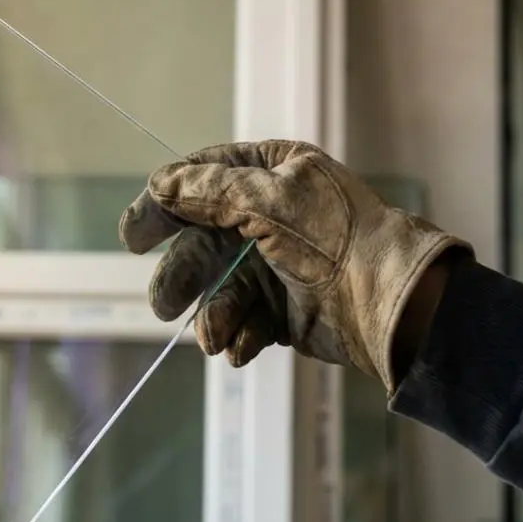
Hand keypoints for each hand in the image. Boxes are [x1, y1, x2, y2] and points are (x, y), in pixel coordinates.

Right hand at [116, 140, 469, 390]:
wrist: (389, 304)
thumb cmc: (334, 238)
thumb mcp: (269, 201)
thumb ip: (209, 191)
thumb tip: (160, 184)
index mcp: (272, 173)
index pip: (203, 179)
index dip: (164, 204)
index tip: (133, 235)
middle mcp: (270, 215)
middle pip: (202, 242)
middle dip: (182, 276)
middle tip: (162, 304)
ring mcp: (276, 264)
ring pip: (220, 288)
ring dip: (212, 315)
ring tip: (211, 338)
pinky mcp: (283, 309)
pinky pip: (245, 320)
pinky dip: (238, 335)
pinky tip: (238, 348)